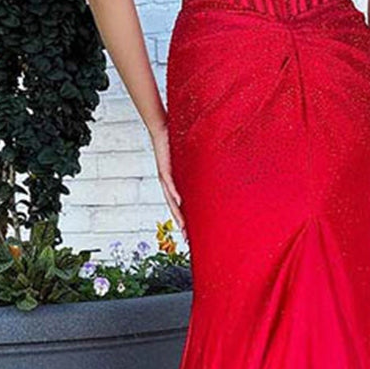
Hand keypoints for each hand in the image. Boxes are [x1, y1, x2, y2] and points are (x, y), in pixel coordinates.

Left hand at [150, 122, 185, 240]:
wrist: (160, 130)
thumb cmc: (173, 144)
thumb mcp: (186, 161)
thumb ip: (194, 168)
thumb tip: (208, 173)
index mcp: (173, 184)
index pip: (179, 205)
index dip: (184, 219)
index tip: (190, 233)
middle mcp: (167, 184)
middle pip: (174, 207)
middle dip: (181, 223)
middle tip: (187, 237)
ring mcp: (165, 177)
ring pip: (171, 199)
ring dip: (177, 213)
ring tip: (183, 226)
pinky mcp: (164, 169)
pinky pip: (170, 183)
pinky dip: (174, 193)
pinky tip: (179, 202)